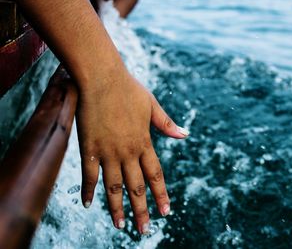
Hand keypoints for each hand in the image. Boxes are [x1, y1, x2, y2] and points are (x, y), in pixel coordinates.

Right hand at [76, 70, 187, 233]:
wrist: (101, 77)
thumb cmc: (128, 88)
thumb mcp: (152, 105)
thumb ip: (166, 124)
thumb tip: (185, 135)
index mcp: (144, 142)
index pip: (156, 175)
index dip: (161, 195)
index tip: (166, 212)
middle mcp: (128, 151)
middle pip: (136, 187)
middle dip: (142, 210)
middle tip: (144, 231)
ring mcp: (108, 151)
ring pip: (113, 186)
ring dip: (117, 208)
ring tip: (120, 226)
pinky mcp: (88, 147)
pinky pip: (89, 174)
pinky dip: (89, 191)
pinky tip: (88, 205)